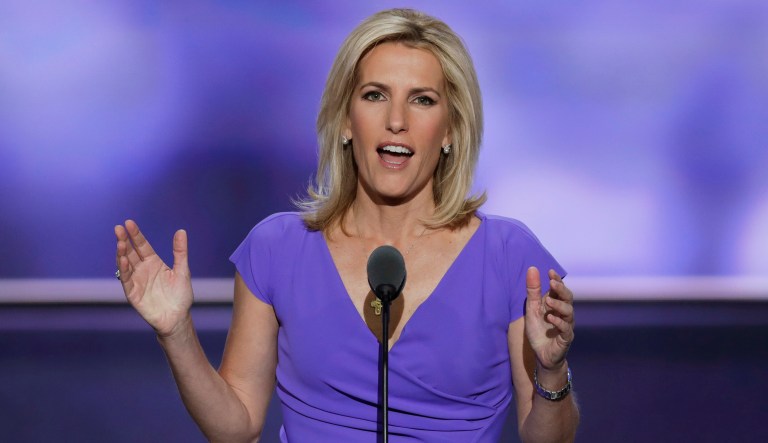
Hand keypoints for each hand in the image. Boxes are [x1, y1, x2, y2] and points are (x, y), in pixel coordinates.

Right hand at [115, 220, 192, 336]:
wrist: (177, 318)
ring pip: (125, 264)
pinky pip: (126, 280)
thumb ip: (180, 252)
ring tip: (120, 242)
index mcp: (154, 263)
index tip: (129, 222)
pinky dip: (123, 270)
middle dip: (124, 240)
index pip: (142, 246)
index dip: (136, 235)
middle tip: (119, 228)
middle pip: (131, 252)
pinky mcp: (133, 293)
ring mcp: (136, 281)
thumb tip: (181, 231)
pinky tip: (122, 260)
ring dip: (122, 253)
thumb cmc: (180, 295)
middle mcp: (143, 269)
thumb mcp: (182, 270)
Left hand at [524, 267, 573, 370]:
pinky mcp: (566, 338)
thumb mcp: (532, 309)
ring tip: (548, 301)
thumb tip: (532, 268)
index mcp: (556, 304)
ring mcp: (566, 325)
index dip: (557, 280)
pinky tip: (551, 318)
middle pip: (568, 298)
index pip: (559, 289)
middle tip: (552, 283)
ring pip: (569, 312)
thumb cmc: (539, 330)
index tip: (550, 271)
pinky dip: (559, 322)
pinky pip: (566, 329)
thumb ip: (533, 291)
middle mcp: (564, 313)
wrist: (542, 355)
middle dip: (561, 289)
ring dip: (559, 305)